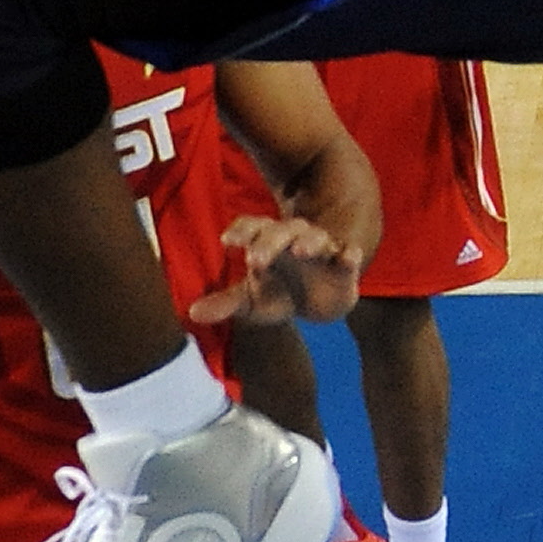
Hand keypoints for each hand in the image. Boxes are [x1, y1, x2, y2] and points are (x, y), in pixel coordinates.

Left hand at [197, 214, 361, 328]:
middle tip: (256, 258)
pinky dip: (349, 255)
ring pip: (315, 237)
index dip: (241, 231)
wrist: (318, 303)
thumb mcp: (251, 301)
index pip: (253, 228)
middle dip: (269, 242)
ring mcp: (321, 249)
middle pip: (281, 231)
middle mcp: (293, 239)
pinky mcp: (345, 264)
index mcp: (268, 243)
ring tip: (301, 249)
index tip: (227, 241)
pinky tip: (349, 256)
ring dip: (309, 241)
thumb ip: (225, 304)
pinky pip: (349, 255)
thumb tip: (192, 313)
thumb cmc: (279, 292)